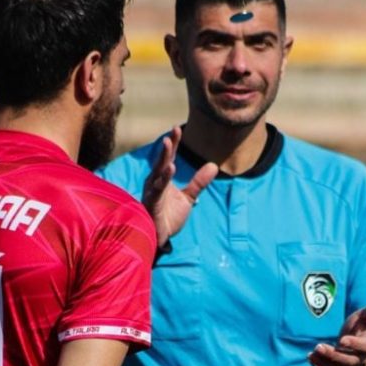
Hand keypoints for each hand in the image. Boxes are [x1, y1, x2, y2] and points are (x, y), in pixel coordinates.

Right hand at [142, 126, 217, 246]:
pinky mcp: (152, 203)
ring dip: (163, 158)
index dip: (173, 143)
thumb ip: (199, 182)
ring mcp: (152, 192)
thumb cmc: (169, 216)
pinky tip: (170, 169)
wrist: (160, 237)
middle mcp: (155, 182)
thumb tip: (213, 165)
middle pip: (162, 161)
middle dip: (168, 146)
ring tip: (168, 144)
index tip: (177, 128)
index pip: (169, 158)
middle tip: (173, 132)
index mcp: (163, 179)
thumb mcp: (189, 197)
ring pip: (158, 172)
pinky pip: (157, 189)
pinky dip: (163, 179)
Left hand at [308, 298, 365, 365]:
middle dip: (334, 356)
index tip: (342, 339)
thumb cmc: (361, 327)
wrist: (358, 344)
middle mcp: (360, 358)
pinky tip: (311, 357)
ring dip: (325, 363)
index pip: (364, 346)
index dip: (354, 344)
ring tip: (313, 353)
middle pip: (349, 362)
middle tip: (319, 347)